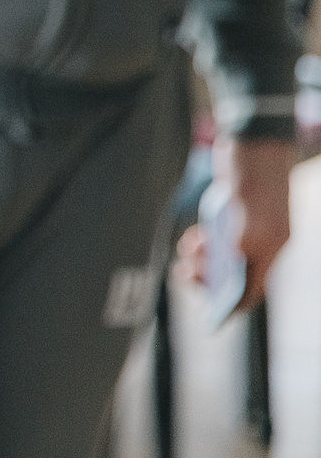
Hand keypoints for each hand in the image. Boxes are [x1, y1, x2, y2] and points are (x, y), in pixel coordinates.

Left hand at [180, 135, 295, 308]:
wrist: (252, 142)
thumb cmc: (254, 177)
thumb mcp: (251, 217)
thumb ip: (246, 247)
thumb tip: (234, 272)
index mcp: (271, 248)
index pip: (254, 288)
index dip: (233, 305)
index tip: (210, 315)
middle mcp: (262, 242)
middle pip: (235, 277)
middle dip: (209, 281)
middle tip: (186, 274)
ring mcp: (248, 229)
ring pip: (223, 259)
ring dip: (203, 262)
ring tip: (190, 252)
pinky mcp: (233, 216)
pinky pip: (216, 241)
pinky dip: (203, 244)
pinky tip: (194, 238)